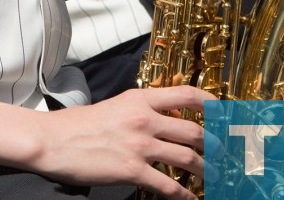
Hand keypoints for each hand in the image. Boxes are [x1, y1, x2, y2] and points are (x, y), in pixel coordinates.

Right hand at [0, 86, 211, 198]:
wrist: (54, 140)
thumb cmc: (82, 124)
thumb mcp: (116, 106)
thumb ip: (142, 108)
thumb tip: (168, 117)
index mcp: (140, 99)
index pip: (187, 94)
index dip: (213, 105)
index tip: (226, 115)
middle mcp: (144, 118)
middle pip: (195, 130)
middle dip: (217, 145)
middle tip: (229, 155)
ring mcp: (140, 144)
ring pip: (188, 158)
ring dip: (207, 171)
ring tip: (217, 179)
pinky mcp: (132, 170)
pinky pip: (168, 186)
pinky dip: (185, 195)